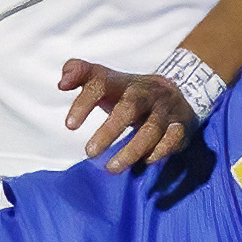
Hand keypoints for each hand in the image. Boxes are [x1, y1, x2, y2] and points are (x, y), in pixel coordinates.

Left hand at [58, 60, 197, 172]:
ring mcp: (164, 110)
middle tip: (89, 152)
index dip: (85, 102)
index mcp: (122, 83)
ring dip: (132, 150)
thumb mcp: (105, 79)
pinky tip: (145, 163)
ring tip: (111, 168)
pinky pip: (174, 138)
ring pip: (152, 128)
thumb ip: (79, 73)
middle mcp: (145, 94)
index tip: (70, 126)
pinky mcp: (179, 126)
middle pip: (130, 107)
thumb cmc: (129, 93)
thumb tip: (61, 83)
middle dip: (109, 131)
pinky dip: (161, 152)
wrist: (178, 91)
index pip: (101, 84)